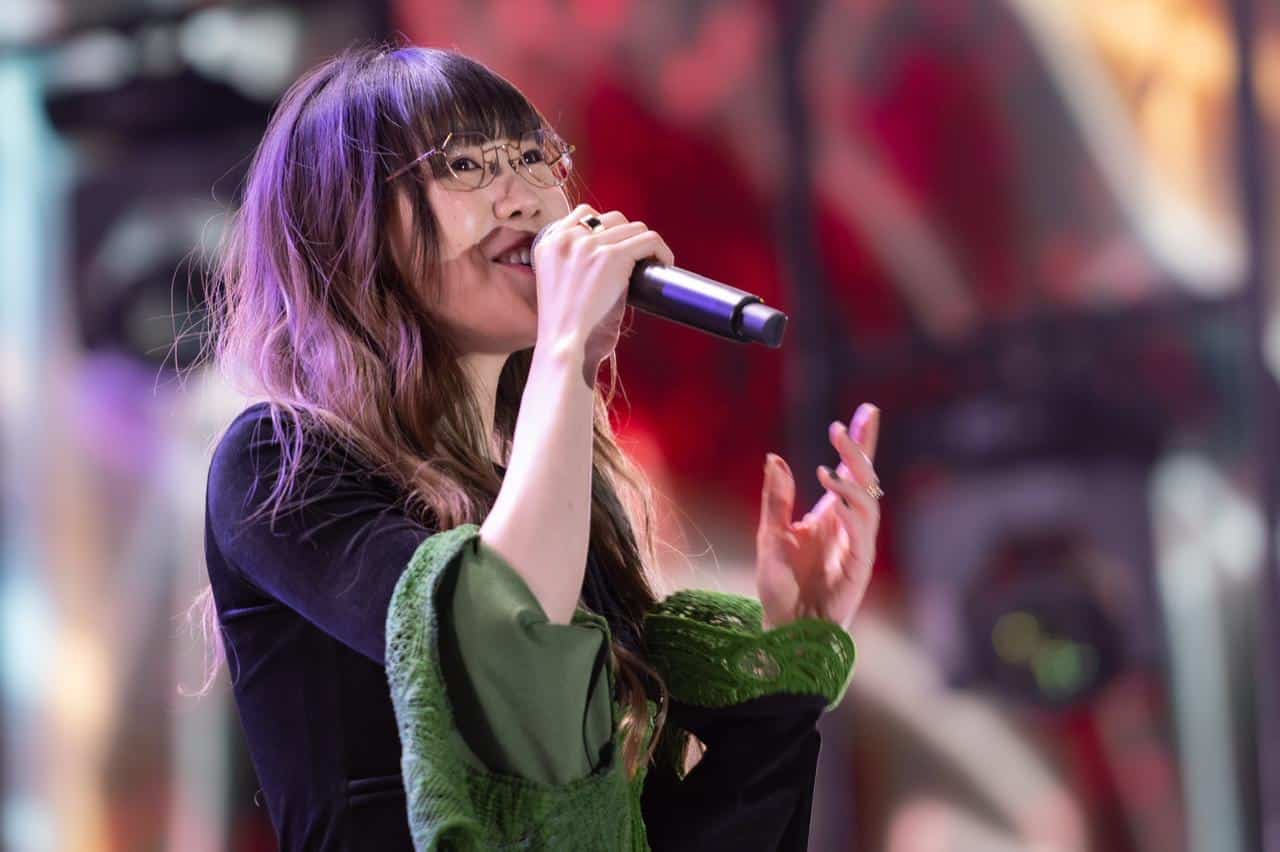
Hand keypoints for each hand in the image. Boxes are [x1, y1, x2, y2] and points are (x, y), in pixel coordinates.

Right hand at [531, 204, 674, 385]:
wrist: (565, 348)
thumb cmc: (566, 330)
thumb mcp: (559, 286)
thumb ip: (574, 265)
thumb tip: (608, 259)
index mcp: (548, 243)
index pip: (583, 214)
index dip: (606, 229)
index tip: (618, 249)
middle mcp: (566, 239)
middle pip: (611, 218)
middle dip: (627, 237)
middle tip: (637, 261)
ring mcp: (589, 245)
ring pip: (633, 227)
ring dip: (645, 244)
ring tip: (652, 264)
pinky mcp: (612, 257)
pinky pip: (649, 240)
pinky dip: (661, 251)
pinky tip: (665, 264)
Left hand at [754, 403, 880, 631]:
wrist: (784, 628)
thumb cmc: (780, 586)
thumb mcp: (770, 534)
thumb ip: (776, 499)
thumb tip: (775, 458)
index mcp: (831, 513)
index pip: (852, 471)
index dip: (861, 441)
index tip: (867, 411)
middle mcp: (849, 526)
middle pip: (866, 480)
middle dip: (859, 451)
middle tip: (842, 427)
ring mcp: (857, 547)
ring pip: (868, 505)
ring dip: (852, 484)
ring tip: (828, 468)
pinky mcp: (858, 570)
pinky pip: (862, 538)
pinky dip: (852, 516)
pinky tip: (836, 502)